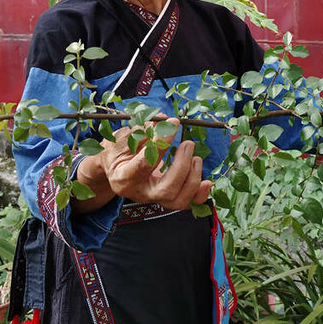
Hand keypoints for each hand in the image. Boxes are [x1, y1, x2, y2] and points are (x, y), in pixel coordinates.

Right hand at [75, 118, 211, 212]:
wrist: (115, 171)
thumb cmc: (118, 152)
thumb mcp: (123, 138)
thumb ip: (142, 129)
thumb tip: (165, 119)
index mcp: (124, 177)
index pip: (145, 164)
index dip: (161, 144)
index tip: (174, 124)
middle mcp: (140, 193)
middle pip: (166, 189)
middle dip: (182, 166)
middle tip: (188, 143)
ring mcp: (155, 199)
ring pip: (179, 200)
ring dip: (193, 178)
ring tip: (196, 158)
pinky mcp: (167, 200)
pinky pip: (187, 204)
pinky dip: (199, 195)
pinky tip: (207, 182)